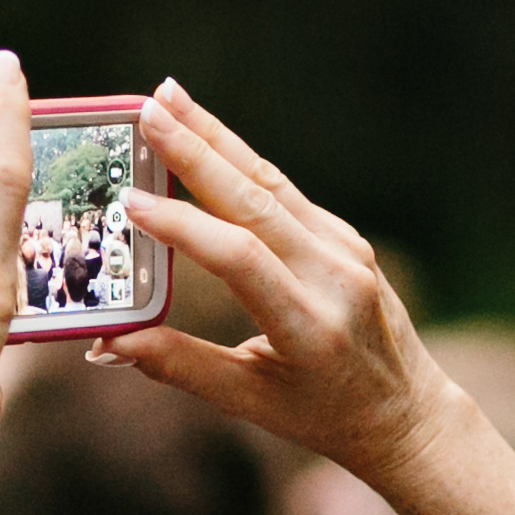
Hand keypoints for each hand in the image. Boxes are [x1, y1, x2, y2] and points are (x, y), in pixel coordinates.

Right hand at [98, 82, 467, 496]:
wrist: (405, 413)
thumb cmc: (322, 416)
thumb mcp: (249, 402)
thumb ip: (180, 366)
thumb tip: (109, 342)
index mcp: (309, 326)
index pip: (240, 259)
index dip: (184, 227)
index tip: (131, 201)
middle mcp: (334, 278)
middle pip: (256, 201)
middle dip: (197, 150)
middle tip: (148, 110)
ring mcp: (346, 250)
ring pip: (271, 183)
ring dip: (217, 138)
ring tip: (169, 98)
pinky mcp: (346, 238)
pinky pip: (286, 193)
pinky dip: (241, 163)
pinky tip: (207, 136)